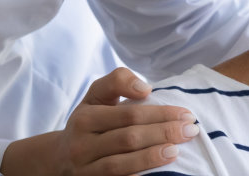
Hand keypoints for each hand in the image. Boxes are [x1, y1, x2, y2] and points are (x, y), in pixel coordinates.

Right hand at [1, 67, 199, 175]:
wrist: (58, 159)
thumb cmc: (87, 123)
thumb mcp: (95, 97)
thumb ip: (118, 81)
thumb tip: (145, 89)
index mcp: (85, 118)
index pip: (128, 114)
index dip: (160, 113)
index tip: (185, 113)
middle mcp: (82, 145)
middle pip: (129, 138)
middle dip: (164, 133)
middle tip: (191, 130)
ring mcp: (85, 169)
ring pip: (122, 164)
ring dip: (153, 157)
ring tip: (177, 150)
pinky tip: (160, 172)